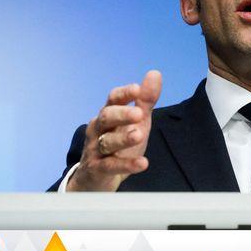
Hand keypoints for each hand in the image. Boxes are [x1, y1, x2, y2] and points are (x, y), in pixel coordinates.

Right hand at [67, 70, 161, 190]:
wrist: (96, 177)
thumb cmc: (119, 144)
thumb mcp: (136, 121)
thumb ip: (145, 100)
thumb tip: (155, 73)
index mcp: (108, 114)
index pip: (113, 99)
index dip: (124, 94)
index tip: (137, 89)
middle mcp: (98, 129)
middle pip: (106, 118)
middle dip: (122, 114)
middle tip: (139, 113)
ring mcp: (95, 149)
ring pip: (106, 142)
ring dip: (123, 138)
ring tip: (139, 134)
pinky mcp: (97, 169)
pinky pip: (110, 166)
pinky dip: (126, 165)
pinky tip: (143, 163)